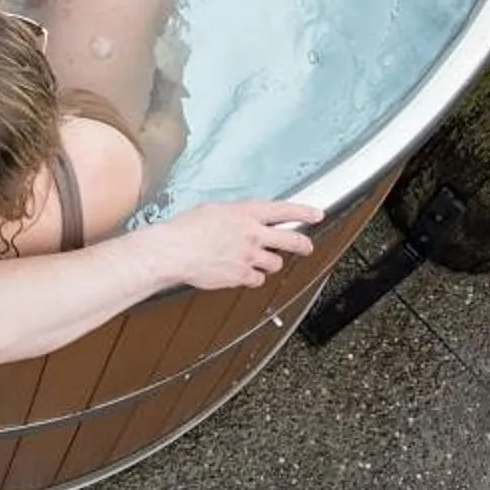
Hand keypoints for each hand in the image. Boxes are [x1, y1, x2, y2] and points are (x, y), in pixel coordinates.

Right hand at [140, 199, 321, 289]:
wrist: (173, 251)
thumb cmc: (186, 230)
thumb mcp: (214, 210)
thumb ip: (236, 215)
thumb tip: (245, 220)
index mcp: (246, 213)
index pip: (284, 210)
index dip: (304, 211)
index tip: (317, 213)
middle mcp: (252, 234)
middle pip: (291, 240)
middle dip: (303, 244)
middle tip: (306, 246)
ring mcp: (248, 256)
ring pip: (275, 263)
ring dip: (269, 262)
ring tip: (257, 260)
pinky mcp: (241, 276)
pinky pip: (257, 279)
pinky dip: (252, 277)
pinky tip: (242, 272)